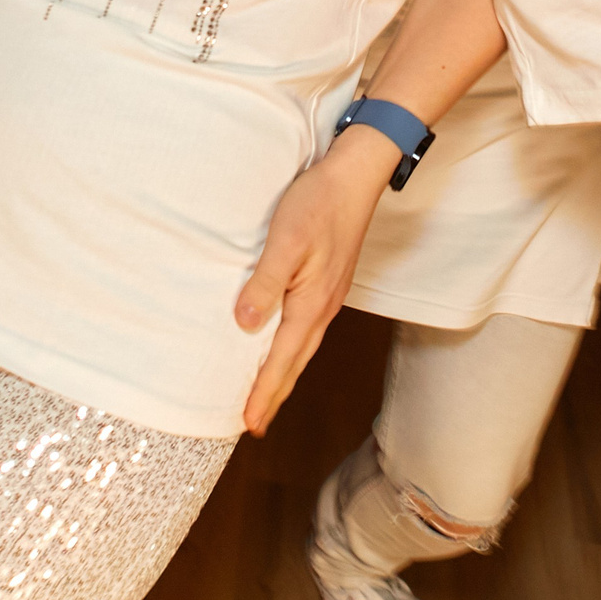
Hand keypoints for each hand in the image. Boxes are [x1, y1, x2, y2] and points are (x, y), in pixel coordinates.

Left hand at [234, 127, 393, 433]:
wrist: (355, 176)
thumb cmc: (319, 204)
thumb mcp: (285, 242)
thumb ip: (264, 284)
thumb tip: (245, 325)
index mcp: (312, 304)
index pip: (283, 360)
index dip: (265, 392)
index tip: (250, 423)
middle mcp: (323, 307)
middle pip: (296, 362)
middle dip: (275, 393)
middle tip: (256, 423)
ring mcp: (329, 295)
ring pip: (303, 347)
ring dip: (284, 373)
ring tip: (267, 393)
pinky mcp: (328, 282)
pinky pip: (307, 328)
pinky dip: (292, 348)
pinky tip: (283, 344)